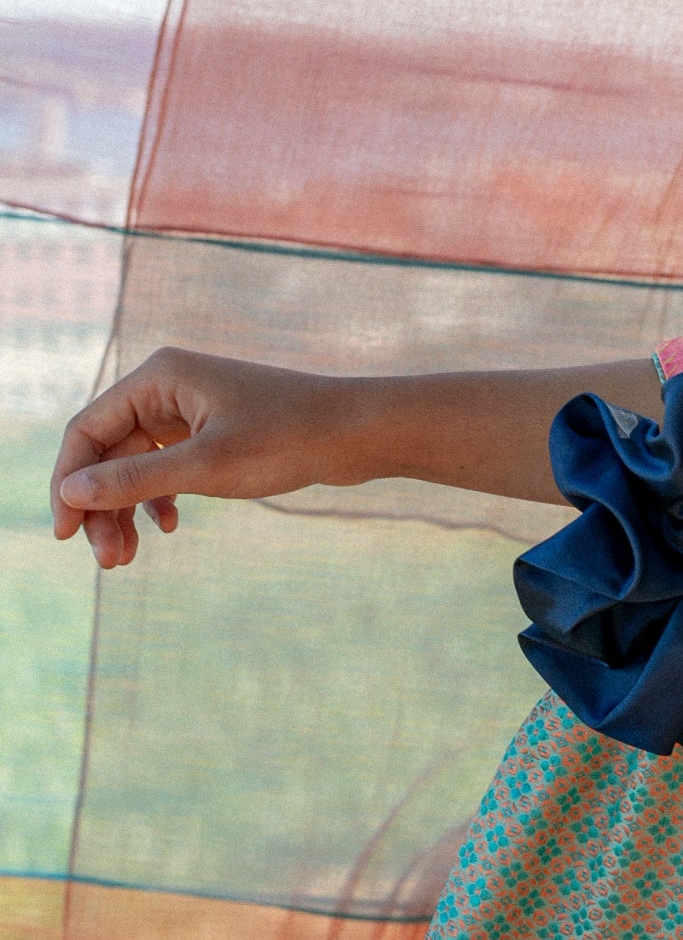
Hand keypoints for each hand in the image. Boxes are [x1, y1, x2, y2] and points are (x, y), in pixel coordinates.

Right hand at [51, 347, 359, 568]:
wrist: (358, 433)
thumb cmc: (288, 439)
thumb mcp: (206, 467)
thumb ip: (134, 481)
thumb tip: (71, 494)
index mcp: (158, 377)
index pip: (87, 430)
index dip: (68, 482)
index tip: (66, 535)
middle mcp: (167, 387)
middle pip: (108, 452)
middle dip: (102, 507)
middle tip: (109, 562)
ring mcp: (190, 409)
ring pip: (136, 464)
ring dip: (127, 509)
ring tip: (127, 559)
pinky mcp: (213, 431)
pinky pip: (167, 467)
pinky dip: (160, 498)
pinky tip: (170, 526)